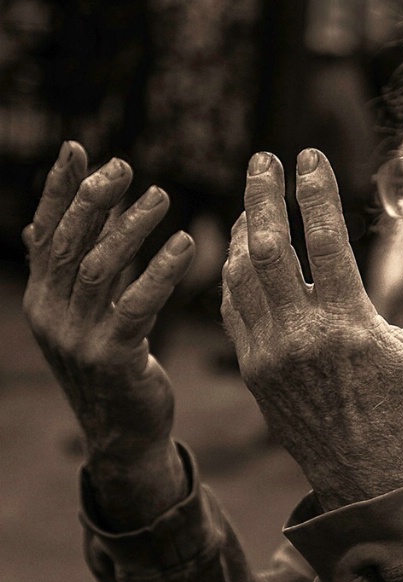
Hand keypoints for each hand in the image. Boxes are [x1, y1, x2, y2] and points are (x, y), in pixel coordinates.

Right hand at [22, 141, 193, 527]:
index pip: (46, 233)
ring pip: (101, 267)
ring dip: (131, 227)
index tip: (78, 149)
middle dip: (95, 200)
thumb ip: (68, 274)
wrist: (125, 433)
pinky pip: (137, 302)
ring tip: (161, 195)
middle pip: (70, 243)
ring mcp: (77, 337)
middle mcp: (50, 314)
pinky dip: (160, 269)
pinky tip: (185, 243)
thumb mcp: (81, 317)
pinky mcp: (112, 356)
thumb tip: (39, 226)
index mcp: (42, 299)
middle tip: (125, 168)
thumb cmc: (114, 366)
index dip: (59, 190)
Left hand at [221, 149, 402, 509]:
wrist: (366, 478)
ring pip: (242, 275)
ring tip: (251, 199)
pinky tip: (242, 252)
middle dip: (263, 194)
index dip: (315, 191)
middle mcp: (301, 335)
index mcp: (349, 325)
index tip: (310, 156)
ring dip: (243, 230)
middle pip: (269, 246)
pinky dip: (234, 273)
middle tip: (264, 159)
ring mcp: (270, 354)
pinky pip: (234, 309)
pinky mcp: (254, 370)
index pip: (323, 239)